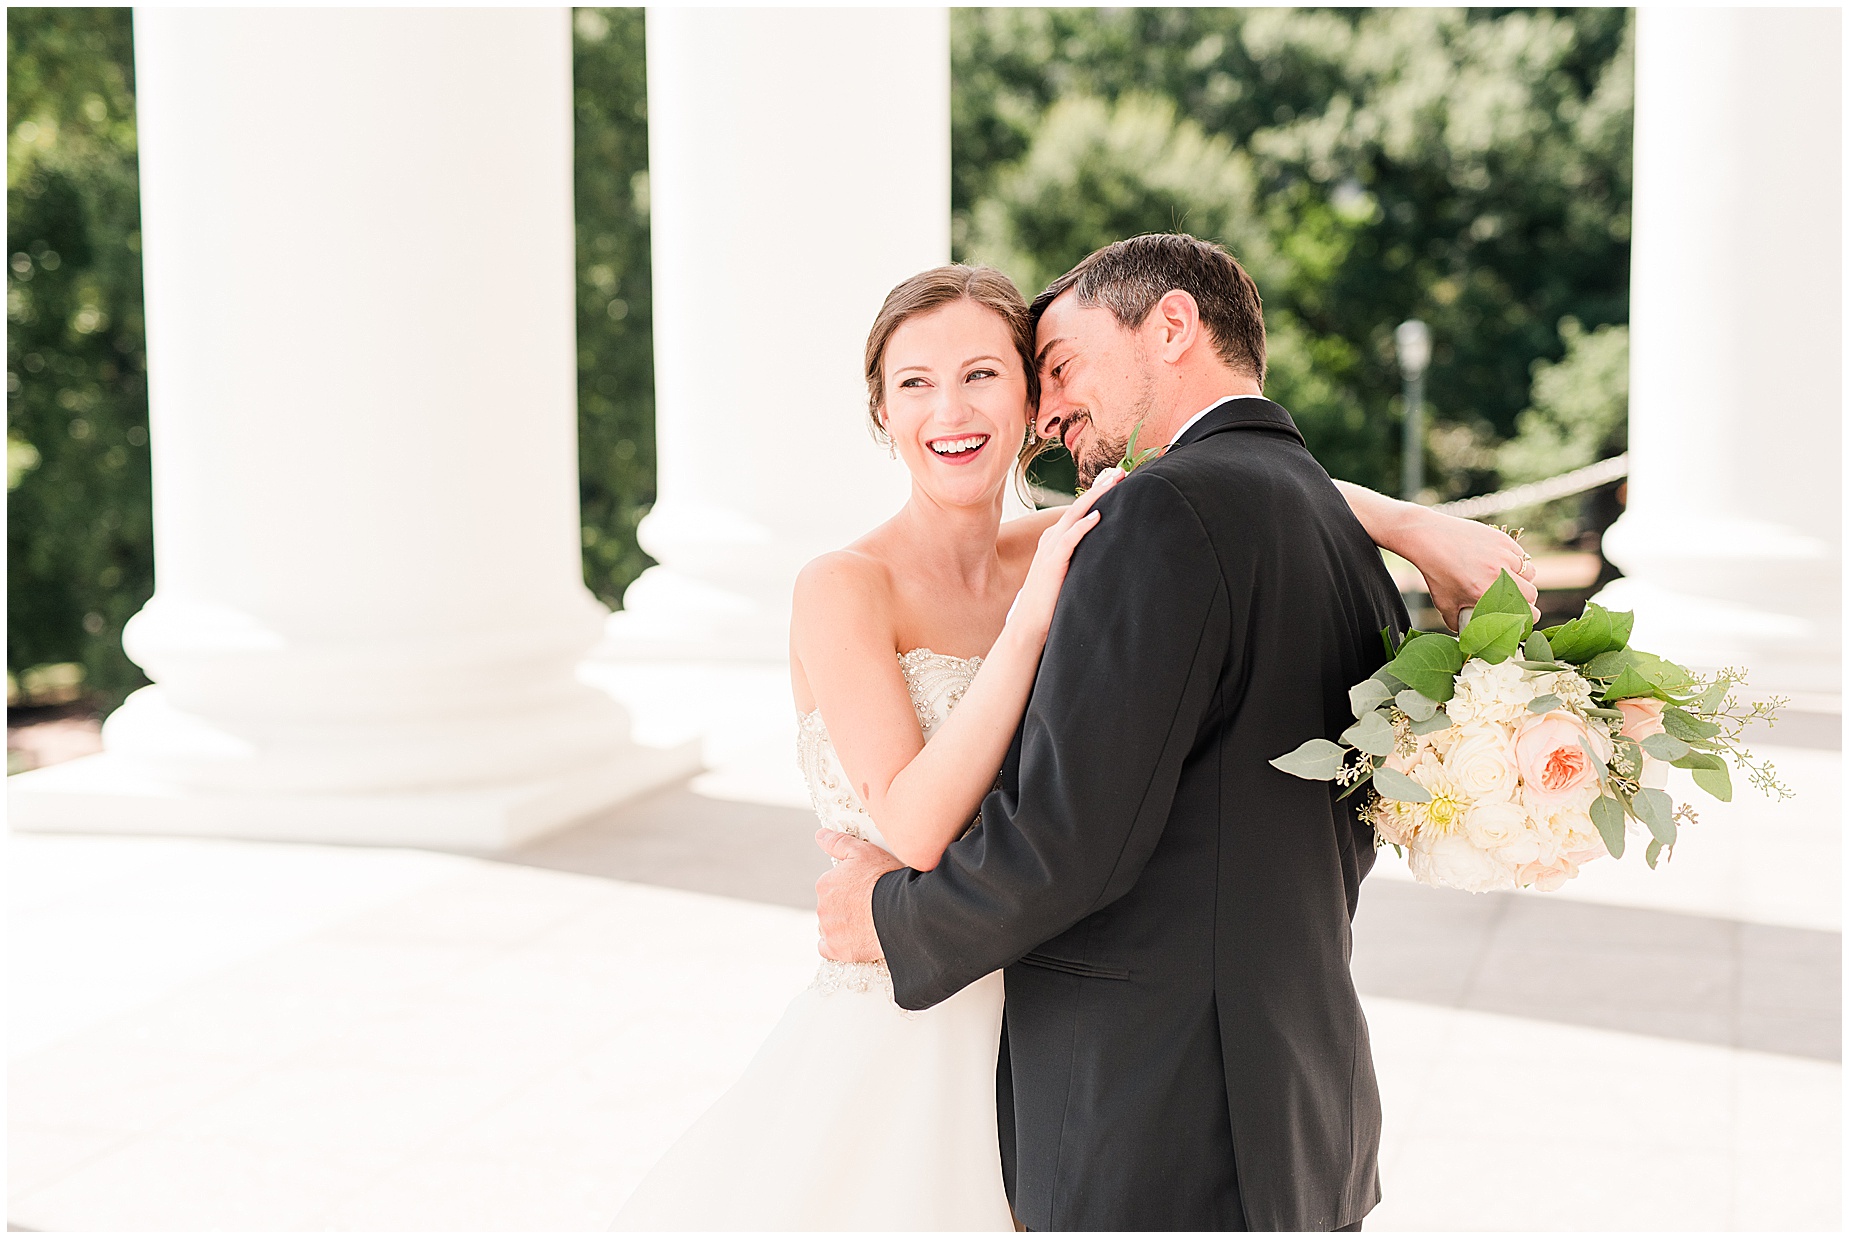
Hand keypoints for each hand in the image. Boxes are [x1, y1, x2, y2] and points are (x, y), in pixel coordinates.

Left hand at [815, 828, 903, 961]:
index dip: (848, 888)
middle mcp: (822, 907)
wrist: (902, 911)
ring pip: (830, 927)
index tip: (864, 890)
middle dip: (845, 907)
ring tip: (865, 922)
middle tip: (867, 906)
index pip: (830, 887)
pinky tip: (853, 939)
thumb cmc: (885, 879)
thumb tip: (820, 835)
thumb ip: (838, 843)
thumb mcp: (864, 851)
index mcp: (825, 884)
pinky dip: (838, 945)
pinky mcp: (838, 950)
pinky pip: (829, 948)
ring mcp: (829, 930)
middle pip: (830, 907)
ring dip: (841, 925)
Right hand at [1008, 467, 1123, 642]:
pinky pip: (1069, 540)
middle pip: (1077, 507)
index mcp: (1054, 541)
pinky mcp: (1052, 564)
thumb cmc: (1050, 605)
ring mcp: (1049, 551)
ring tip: (1113, 482)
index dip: (1095, 494)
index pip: (1077, 511)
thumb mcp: (1067, 577)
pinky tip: (1098, 516)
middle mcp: (1050, 540)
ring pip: (1073, 516)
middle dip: (1099, 488)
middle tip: (1120, 472)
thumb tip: (1104, 557)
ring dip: (1094, 498)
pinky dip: (1083, 526)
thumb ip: (1080, 563)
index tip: (1115, 480)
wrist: (1028, 626)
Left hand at [1404, 509, 1538, 631]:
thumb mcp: (1443, 603)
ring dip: (1524, 581)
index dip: (1529, 618)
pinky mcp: (1504, 540)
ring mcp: (1503, 555)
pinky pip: (1522, 556)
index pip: (1526, 611)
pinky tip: (1506, 565)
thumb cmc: (1436, 572)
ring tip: (1512, 582)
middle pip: (1532, 594)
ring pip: (1530, 574)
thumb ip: (1455, 621)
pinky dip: (1518, 563)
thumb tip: (1466, 632)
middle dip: (1527, 601)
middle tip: (1517, 601)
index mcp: (1486, 593)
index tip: (1524, 618)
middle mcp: (1498, 574)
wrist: (1430, 538)